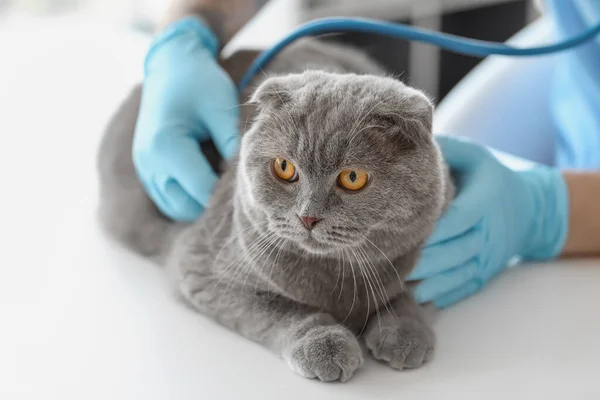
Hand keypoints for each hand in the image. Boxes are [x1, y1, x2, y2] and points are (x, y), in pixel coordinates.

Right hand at [134, 18, 238, 220]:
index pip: (203, 190)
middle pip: (189, 207)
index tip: (252, 184)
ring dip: (200, 202)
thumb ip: (233, 145)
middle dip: (215, 201)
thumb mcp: (221, 109)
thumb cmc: (199, 82)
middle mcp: (149, 163)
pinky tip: (208, 179)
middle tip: (240, 186)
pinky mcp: (146, 170)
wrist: (170, 64)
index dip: (230, 193)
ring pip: (178, 208)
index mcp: (166, 147)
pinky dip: (188, 196)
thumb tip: (250, 178)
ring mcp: (144, 169)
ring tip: (223, 181)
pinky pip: (169, 199)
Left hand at [409, 136, 568, 307]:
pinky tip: (422, 297)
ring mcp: (489, 256)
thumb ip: (448, 150)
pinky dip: (445, 293)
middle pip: (456, 249)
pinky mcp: (487, 272)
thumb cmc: (490, 179)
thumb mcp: (475, 157)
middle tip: (394, 262)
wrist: (530, 209)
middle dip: (426, 259)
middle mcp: (489, 232)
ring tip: (403, 285)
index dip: (435, 228)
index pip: (460, 217)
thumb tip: (411, 140)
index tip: (405, 231)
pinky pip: (467, 286)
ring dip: (432, 281)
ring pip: (460, 272)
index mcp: (485, 201)